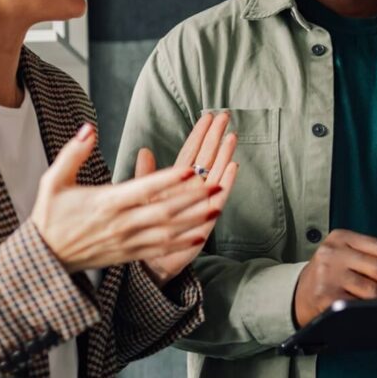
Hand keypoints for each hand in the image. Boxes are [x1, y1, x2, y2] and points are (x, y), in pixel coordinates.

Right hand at [30, 121, 219, 272]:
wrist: (45, 258)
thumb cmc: (50, 216)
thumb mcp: (53, 181)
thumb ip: (73, 153)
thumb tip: (88, 127)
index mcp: (105, 203)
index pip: (142, 189)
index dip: (167, 181)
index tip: (190, 169)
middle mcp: (120, 224)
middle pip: (163, 211)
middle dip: (192, 199)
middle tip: (216, 183)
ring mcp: (127, 242)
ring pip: (167, 232)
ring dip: (194, 220)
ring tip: (217, 205)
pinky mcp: (129, 255)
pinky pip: (160, 250)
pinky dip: (182, 243)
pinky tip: (201, 234)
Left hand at [136, 112, 238, 285]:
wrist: (150, 261)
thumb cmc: (146, 228)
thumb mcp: (142, 196)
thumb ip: (145, 174)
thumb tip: (144, 149)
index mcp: (177, 182)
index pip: (191, 152)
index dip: (200, 134)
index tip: (208, 116)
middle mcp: (192, 189)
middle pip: (207, 157)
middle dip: (215, 136)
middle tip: (225, 116)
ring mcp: (201, 202)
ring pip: (216, 173)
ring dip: (224, 154)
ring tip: (232, 135)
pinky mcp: (206, 219)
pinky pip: (218, 197)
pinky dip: (227, 181)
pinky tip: (234, 165)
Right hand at [293, 230, 376, 326]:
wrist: (298, 294)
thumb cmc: (332, 274)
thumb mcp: (350, 257)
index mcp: (341, 237)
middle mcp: (332, 253)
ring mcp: (327, 275)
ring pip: (372, 289)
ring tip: (373, 299)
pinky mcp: (325, 297)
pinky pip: (360, 305)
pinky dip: (367, 309)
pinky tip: (361, 307)